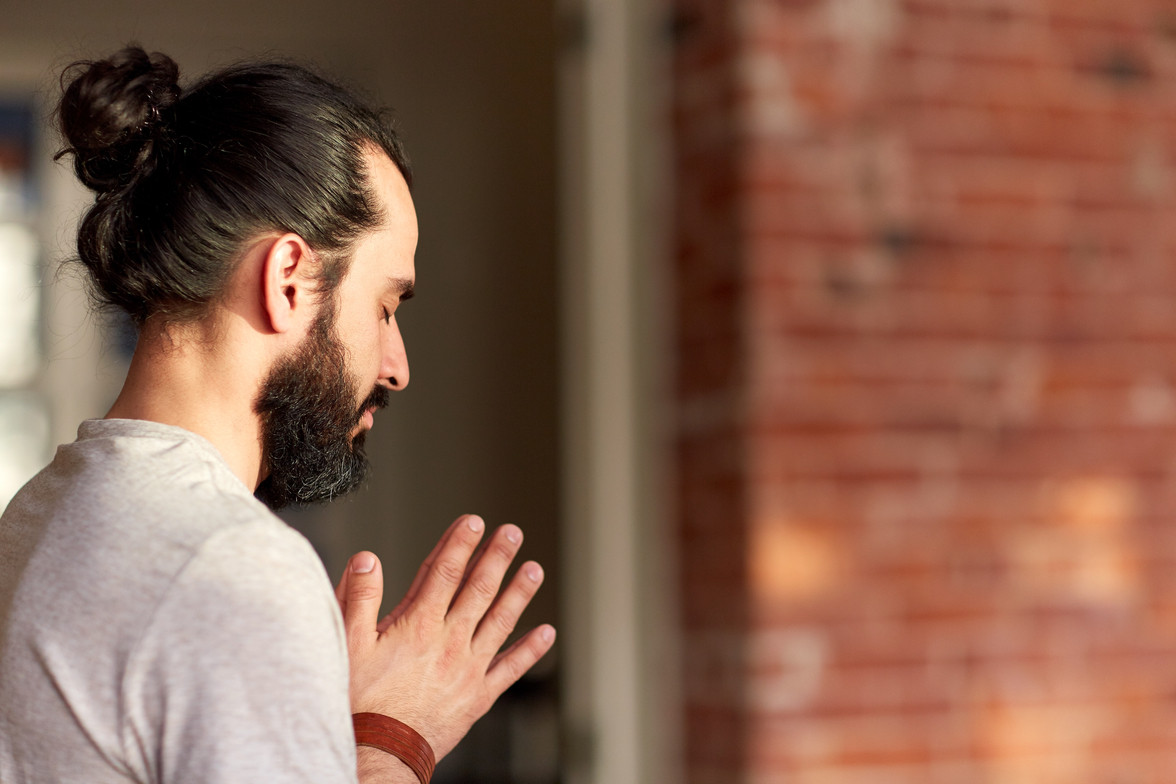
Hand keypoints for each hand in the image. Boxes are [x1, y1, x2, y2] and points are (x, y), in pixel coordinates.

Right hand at [335, 514, 555, 760]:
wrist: (380, 755)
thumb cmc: (360, 704)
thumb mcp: (347, 645)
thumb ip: (358, 598)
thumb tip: (367, 559)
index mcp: (418, 625)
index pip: (443, 572)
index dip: (459, 544)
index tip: (474, 521)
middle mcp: (449, 642)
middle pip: (478, 590)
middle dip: (497, 557)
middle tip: (512, 533)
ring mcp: (468, 668)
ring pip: (500, 622)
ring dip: (519, 593)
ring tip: (534, 569)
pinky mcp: (478, 696)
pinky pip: (510, 669)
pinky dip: (530, 650)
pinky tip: (546, 633)